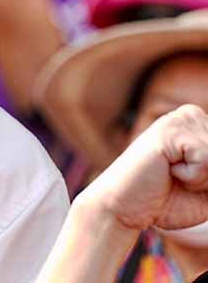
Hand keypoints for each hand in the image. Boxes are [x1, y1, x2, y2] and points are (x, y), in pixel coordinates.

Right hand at [82, 104, 207, 232]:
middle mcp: (191, 115)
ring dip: (203, 178)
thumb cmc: (165, 201)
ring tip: (173, 174)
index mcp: (201, 126)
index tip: (190, 180)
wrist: (125, 209)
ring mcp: (178, 119)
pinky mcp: (168, 130)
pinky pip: (206, 159)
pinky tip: (167, 170)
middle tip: (180, 180)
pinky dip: (192, 176)